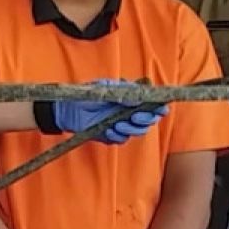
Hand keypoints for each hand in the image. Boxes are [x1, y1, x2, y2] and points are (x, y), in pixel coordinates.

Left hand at [53, 79, 167, 144]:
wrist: (68, 108)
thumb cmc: (88, 94)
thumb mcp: (105, 88)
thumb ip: (124, 92)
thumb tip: (140, 98)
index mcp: (133, 98)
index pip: (154, 104)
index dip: (160, 108)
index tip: (159, 110)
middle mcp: (131, 112)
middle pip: (150, 120)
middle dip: (145, 120)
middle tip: (134, 117)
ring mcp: (123, 124)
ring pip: (139, 131)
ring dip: (130, 129)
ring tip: (116, 124)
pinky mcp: (113, 135)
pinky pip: (122, 139)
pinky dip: (117, 136)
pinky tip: (108, 130)